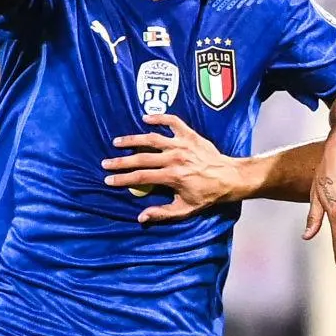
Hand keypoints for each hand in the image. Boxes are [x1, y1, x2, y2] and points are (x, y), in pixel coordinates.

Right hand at [102, 114, 237, 224]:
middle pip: (141, 158)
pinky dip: (159, 117)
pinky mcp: (190, 135)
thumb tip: (141, 217)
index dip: (122, 179)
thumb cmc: (208, 195)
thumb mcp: (186, 209)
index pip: (141, 177)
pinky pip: (173, 122)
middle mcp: (175, 158)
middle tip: (106, 163)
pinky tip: (146, 118)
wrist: (230, 178)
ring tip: (118, 142)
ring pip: (152, 138)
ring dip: (133, 139)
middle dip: (121, 161)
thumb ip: (163, 213)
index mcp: (173, 176)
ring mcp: (182, 144)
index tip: (108, 180)